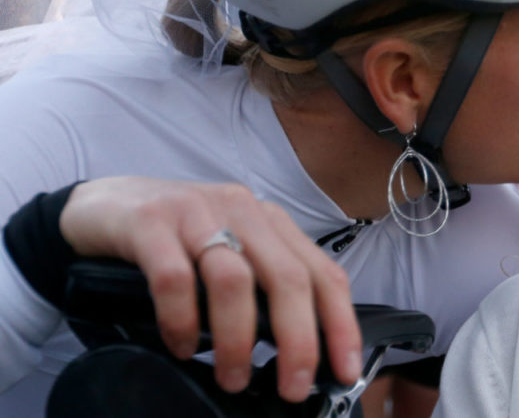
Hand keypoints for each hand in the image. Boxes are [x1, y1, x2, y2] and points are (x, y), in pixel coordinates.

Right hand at [58, 177, 362, 401]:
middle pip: (288, 278)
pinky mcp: (150, 222)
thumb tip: (293, 354)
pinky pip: (174, 278)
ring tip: (233, 377)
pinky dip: (182, 320)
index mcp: (270, 223)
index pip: (323, 273)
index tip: (344, 369)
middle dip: (297, 340)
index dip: (340, 323)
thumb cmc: (174, 239)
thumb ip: (261, 290)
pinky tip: (181, 347)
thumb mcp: (230, 255)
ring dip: (239, 338)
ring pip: (235, 280)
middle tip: (291, 386)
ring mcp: (196, 212)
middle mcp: (242, 211)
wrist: (100, 206)